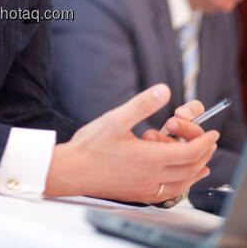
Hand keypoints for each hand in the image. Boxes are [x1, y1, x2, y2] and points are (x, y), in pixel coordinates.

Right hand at [45, 85, 218, 202]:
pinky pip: (170, 193)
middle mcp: (152, 177)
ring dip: (195, 170)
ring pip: (183, 183)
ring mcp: (146, 188)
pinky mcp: (138, 194)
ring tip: (201, 160)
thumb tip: (164, 90)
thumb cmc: (90, 146)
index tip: (213, 132)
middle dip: (203, 153)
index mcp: (150, 158)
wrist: (72, 171)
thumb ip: (142, 104)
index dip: (204, 141)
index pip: (189, 152)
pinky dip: (182, 183)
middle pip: (190, 168)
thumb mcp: (116, 118)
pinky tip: (177, 177)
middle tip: (209, 140)